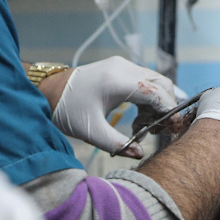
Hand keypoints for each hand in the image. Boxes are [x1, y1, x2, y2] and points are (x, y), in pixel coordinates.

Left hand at [50, 56, 177, 157]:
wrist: (49, 91)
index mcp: (116, 81)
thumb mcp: (90, 132)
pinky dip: (148, 100)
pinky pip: (145, 82)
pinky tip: (138, 118)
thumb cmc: (67, 110)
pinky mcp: (121, 69)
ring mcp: (122, 66)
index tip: (171, 127)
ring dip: (157, 105)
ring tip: (143, 128)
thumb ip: (116, 144)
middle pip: (161, 83)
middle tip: (157, 130)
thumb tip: (140, 154)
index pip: (156, 91)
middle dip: (166, 107)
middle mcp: (123, 68)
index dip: (168, 109)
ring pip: (155, 82)